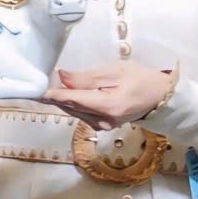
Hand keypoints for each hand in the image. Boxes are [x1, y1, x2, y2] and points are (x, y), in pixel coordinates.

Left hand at [43, 62, 173, 130]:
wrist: (160, 98)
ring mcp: (103, 126)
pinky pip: (82, 114)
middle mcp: (104, 121)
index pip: (75, 100)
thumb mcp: (115, 71)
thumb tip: (62, 76)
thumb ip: (86, 77)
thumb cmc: (140, 79)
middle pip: (72, 107)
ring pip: (75, 112)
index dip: (54, 95)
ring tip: (50, 86)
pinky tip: (68, 95)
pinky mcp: (103, 127)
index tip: (37, 91)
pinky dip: (73, 104)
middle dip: (55, 96)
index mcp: (109, 106)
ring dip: (63, 100)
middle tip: (38, 85)